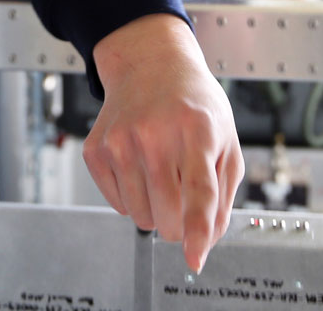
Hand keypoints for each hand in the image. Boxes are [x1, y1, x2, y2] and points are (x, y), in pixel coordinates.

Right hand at [84, 14, 242, 271]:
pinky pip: (117, 204)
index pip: (198, 191)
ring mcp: (120, 140)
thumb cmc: (194, 104)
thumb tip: (207, 240)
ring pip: (140, 216)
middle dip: (180, 224)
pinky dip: (132, 199)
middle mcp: (155, 133)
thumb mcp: (226, 139)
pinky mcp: (96, 149)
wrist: (150, 65)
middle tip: (183, 201)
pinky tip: (139, 168)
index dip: (197, 231)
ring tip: (162, 177)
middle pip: (167, 214)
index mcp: (198, 129)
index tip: (194, 258)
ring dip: (155, 212)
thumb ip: (223, 193)